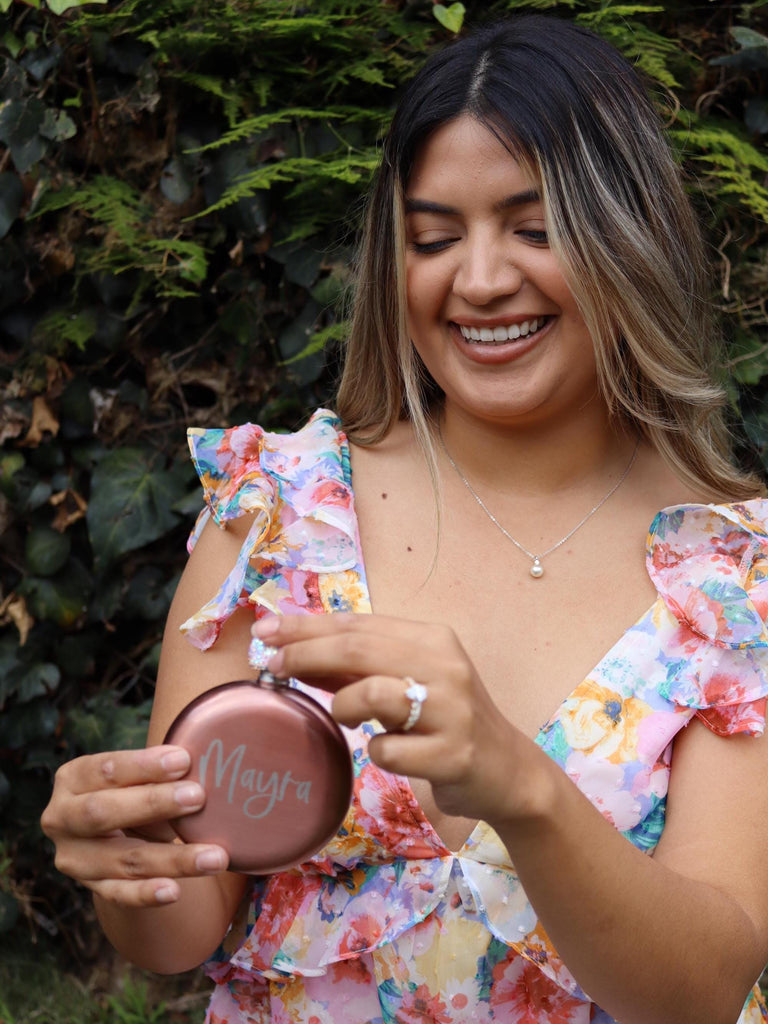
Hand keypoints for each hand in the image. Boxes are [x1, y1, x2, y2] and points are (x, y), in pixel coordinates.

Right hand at [41, 746, 229, 906]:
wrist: (117, 832)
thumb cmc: (134, 790)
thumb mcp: (138, 778)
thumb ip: (158, 775)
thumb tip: (199, 770)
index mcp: (72, 778)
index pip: (105, 769)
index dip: (144, 765)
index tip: (184, 760)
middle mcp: (62, 818)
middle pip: (103, 812)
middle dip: (152, 803)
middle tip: (198, 796)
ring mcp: (74, 858)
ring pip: (123, 859)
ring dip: (172, 858)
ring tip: (214, 856)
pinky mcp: (92, 888)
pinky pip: (120, 894)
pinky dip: (147, 894)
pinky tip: (174, 891)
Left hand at [253, 613, 544, 828]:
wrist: (506, 771)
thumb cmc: (445, 721)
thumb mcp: (407, 683)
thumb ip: (359, 668)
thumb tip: (295, 653)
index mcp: (432, 639)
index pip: (359, 623)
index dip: (307, 625)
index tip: (267, 629)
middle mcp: (444, 665)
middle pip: (359, 649)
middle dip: (306, 653)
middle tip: (274, 663)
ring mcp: (451, 709)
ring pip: (373, 693)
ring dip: (344, 706)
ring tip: (345, 718)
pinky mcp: (453, 753)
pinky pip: (389, 750)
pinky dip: (377, 752)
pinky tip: (388, 753)